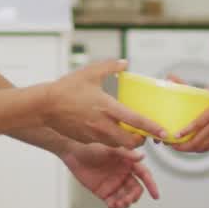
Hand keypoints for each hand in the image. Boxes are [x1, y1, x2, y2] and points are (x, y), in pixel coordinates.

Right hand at [44, 60, 167, 148]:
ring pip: (118, 144)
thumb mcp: (90, 72)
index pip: (137, 122)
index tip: (164, 132)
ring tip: (127, 131)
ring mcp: (94, 135)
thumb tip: (124, 63)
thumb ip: (110, 66)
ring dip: (126, 141)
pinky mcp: (85, 139)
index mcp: (108, 108)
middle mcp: (103, 125)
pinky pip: (103, 142)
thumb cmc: (66, 89)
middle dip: (141, 140)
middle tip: (144, 133)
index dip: (153, 128)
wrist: (44, 106)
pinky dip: (110, 139)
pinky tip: (106, 129)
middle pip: (131, 142)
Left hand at [63, 141, 159, 207]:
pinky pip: (113, 202)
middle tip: (127, 200)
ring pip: (126, 198)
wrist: (73, 153)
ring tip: (118, 203)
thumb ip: (126, 153)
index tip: (156, 195)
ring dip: (125, 203)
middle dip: (134, 197)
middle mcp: (124, 174)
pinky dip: (115, 206)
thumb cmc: (92, 146)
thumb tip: (142, 156)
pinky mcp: (104, 192)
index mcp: (128, 163)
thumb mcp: (109, 149)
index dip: (151, 185)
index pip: (144, 174)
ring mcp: (114, 184)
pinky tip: (112, 205)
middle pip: (136, 190)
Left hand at [171, 85, 208, 152]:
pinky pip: (206, 148)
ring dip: (187, 149)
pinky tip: (190, 149)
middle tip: (171, 145)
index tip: (177, 135)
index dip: (186, 131)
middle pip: (196, 140)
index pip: (198, 124)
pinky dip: (196, 150)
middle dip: (182, 145)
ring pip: (200, 146)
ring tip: (176, 148)